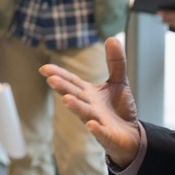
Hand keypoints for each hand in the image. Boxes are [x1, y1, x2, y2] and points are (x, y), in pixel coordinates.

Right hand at [40, 36, 142, 167]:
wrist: (131, 134)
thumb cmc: (119, 108)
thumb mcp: (118, 81)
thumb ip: (115, 62)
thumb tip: (112, 38)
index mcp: (88, 93)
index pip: (71, 82)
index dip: (58, 75)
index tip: (44, 69)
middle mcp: (88, 106)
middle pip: (74, 95)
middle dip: (63, 88)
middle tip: (51, 80)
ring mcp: (97, 121)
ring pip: (84, 113)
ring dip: (75, 107)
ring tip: (67, 99)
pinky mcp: (108, 135)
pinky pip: (101, 132)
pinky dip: (96, 129)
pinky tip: (92, 124)